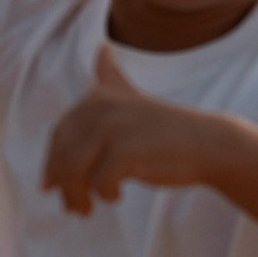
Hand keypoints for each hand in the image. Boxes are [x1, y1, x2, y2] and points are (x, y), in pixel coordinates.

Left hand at [41, 48, 219, 213]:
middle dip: (63, 184)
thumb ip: (111, 78)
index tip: (49, 186)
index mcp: (97, 97)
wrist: (208, 145)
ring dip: (76, 196)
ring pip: (74, 171)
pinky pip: (99, 183)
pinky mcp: (125, 151)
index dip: (52, 163)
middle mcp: (99, 107)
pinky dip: (105, 194)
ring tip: (85, 210)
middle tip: (73, 207)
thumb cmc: (166, 130)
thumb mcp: (133, 97)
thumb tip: (102, 46)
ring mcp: (112, 128)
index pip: (59, 134)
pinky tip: (116, 196)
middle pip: (63, 156)